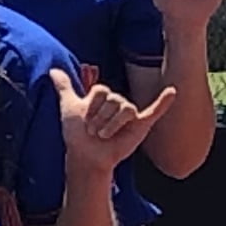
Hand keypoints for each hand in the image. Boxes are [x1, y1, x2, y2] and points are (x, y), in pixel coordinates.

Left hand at [61, 74, 178, 171]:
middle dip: (99, 118)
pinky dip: (163, 102)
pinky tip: (172, 91)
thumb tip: (53, 69)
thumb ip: (65, 87)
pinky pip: (154, 111)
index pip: (100, 90)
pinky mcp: (140, 125)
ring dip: (110, 125)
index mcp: (104, 96)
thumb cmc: (77, 133)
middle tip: (94, 132)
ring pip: (125, 108)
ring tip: (105, 136)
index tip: (84, 120)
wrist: (85, 156)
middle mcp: (118, 102)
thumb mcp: (69, 106)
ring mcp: (130, 114)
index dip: (90, 106)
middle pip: (112, 99)